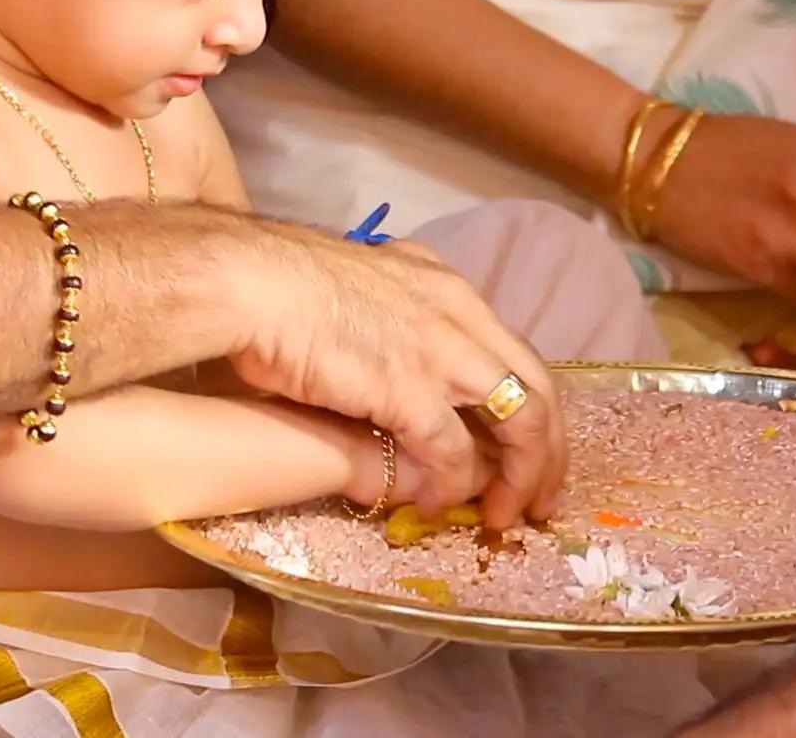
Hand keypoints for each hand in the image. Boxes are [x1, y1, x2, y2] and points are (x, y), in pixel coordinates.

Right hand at [224, 224, 564, 527]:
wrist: (248, 280)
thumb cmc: (279, 286)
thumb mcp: (358, 297)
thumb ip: (387, 330)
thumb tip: (383, 379)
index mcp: (444, 288)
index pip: (511, 350)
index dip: (527, 404)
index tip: (523, 447)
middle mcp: (458, 313)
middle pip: (538, 386)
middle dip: (547, 449)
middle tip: (539, 497)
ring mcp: (441, 350)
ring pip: (520, 420)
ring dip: (520, 475)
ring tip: (505, 515)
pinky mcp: (412, 389)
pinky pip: (453, 452)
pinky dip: (454, 485)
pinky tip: (438, 506)